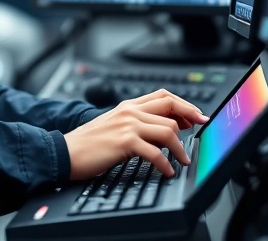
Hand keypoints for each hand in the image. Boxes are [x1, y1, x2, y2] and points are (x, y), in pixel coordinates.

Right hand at [64, 89, 209, 180]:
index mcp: (128, 106)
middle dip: (191, 116)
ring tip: (183, 160)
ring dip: (180, 148)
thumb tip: (163, 131)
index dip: (183, 104)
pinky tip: (167, 171)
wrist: (65, 152)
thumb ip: (135, 124)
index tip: (196, 115)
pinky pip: (155, 152)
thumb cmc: (88, 144)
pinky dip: (166, 163)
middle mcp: (129, 111)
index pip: (163, 96)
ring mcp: (127, 125)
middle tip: (201, 128)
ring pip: (167, 130)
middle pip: (170, 107)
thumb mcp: (114, 126)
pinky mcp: (125, 142)